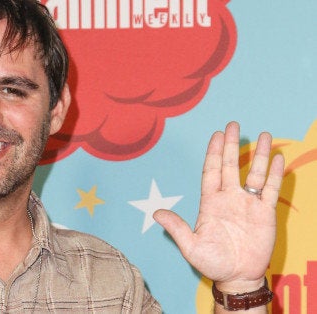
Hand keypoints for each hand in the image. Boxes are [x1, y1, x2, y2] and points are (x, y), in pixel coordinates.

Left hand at [154, 121, 284, 289]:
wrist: (236, 277)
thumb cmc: (212, 263)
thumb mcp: (190, 246)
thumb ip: (176, 228)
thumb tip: (155, 213)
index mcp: (210, 202)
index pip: (211, 171)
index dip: (213, 153)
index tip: (216, 135)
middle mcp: (229, 198)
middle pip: (230, 166)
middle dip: (231, 145)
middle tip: (233, 125)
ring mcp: (248, 204)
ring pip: (254, 173)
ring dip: (259, 155)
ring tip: (264, 135)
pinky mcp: (265, 213)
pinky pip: (270, 189)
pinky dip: (274, 174)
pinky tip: (277, 158)